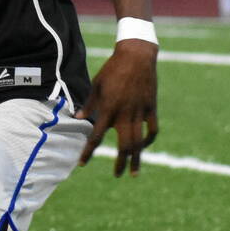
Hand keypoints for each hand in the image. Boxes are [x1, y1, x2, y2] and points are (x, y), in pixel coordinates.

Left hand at [74, 40, 159, 175]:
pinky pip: (152, 129)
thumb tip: (77, 118)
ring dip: (136, 158)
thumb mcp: (96, 84)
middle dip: (120, 162)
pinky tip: (144, 146)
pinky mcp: (151, 108)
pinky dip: (149, 140)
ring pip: (139, 142)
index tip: (82, 163)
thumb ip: (88, 103)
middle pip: (123, 146)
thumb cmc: (113, 69)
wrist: (136, 56)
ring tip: (133, 172)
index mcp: (108, 109)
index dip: (88, 152)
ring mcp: (139, 112)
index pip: (96, 137)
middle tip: (118, 174)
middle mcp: (124, 114)